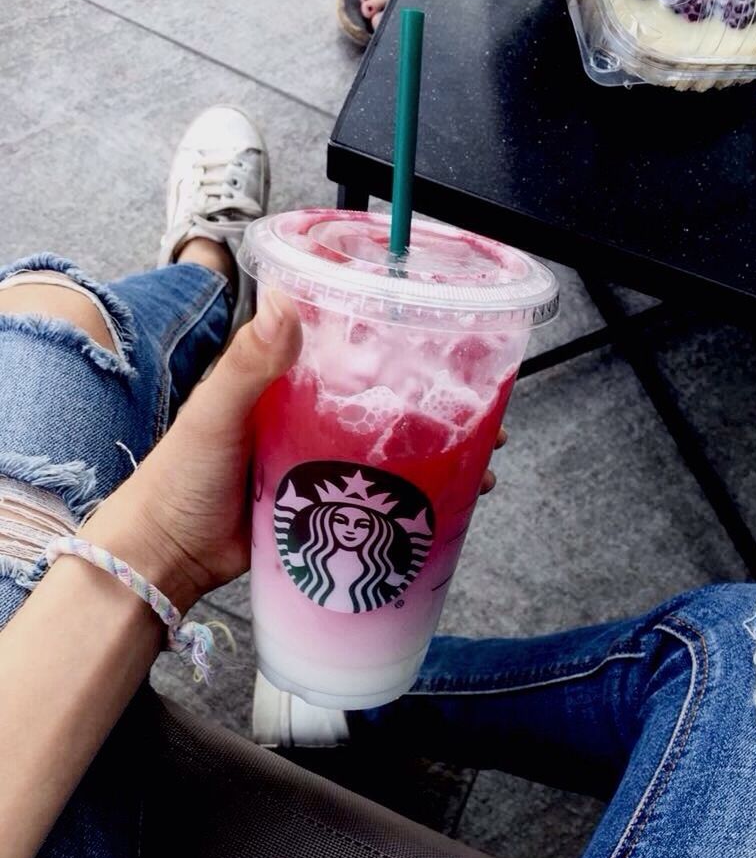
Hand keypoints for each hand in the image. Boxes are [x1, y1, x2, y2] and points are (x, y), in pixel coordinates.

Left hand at [82, 290, 506, 612]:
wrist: (165, 555)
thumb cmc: (180, 478)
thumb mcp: (214, 415)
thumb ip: (248, 365)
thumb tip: (285, 302)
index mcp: (287, 381)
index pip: (356, 350)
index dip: (405, 347)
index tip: (454, 349)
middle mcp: (310, 416)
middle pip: (388, 403)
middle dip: (440, 408)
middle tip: (487, 418)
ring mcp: (321, 463)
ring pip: (392, 450)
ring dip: (438, 455)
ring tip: (481, 466)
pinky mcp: (325, 507)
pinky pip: (377, 495)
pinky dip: (412, 496)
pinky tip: (447, 504)